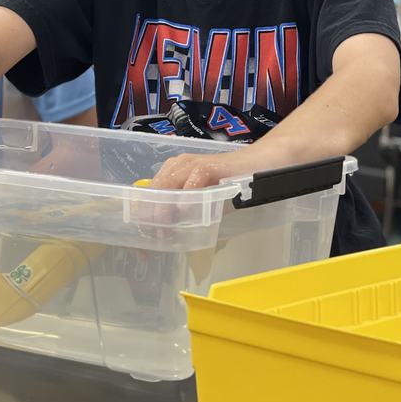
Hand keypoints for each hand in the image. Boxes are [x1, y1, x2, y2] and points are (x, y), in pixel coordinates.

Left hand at [137, 149, 251, 234]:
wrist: (256, 163)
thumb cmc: (228, 183)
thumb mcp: (203, 199)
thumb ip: (186, 211)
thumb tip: (168, 234)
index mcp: (173, 170)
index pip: (150, 192)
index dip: (144, 215)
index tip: (144, 237)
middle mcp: (178, 165)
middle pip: (154, 190)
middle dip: (150, 216)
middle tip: (153, 238)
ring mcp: (192, 164)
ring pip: (168, 185)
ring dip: (164, 210)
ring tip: (164, 231)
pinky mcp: (209, 166)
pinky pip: (193, 180)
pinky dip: (187, 197)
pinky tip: (185, 212)